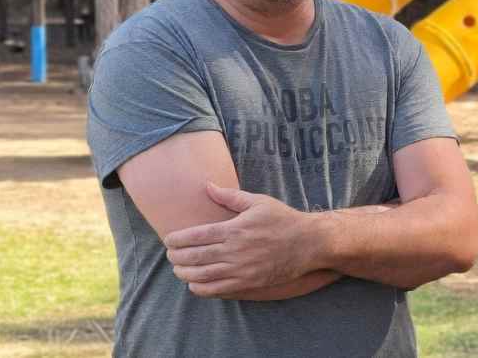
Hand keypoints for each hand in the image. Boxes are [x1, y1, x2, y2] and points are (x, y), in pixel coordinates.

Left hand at [164, 183, 329, 297]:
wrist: (308, 243)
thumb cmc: (283, 219)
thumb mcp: (258, 202)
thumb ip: (229, 196)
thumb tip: (207, 186)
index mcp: (234, 229)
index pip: (195, 236)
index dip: (176, 240)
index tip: (169, 240)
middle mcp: (234, 251)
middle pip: (193, 258)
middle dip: (176, 257)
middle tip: (171, 255)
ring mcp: (240, 270)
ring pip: (200, 277)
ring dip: (184, 274)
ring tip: (179, 269)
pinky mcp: (247, 283)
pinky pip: (216, 290)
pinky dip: (200, 288)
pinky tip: (195, 283)